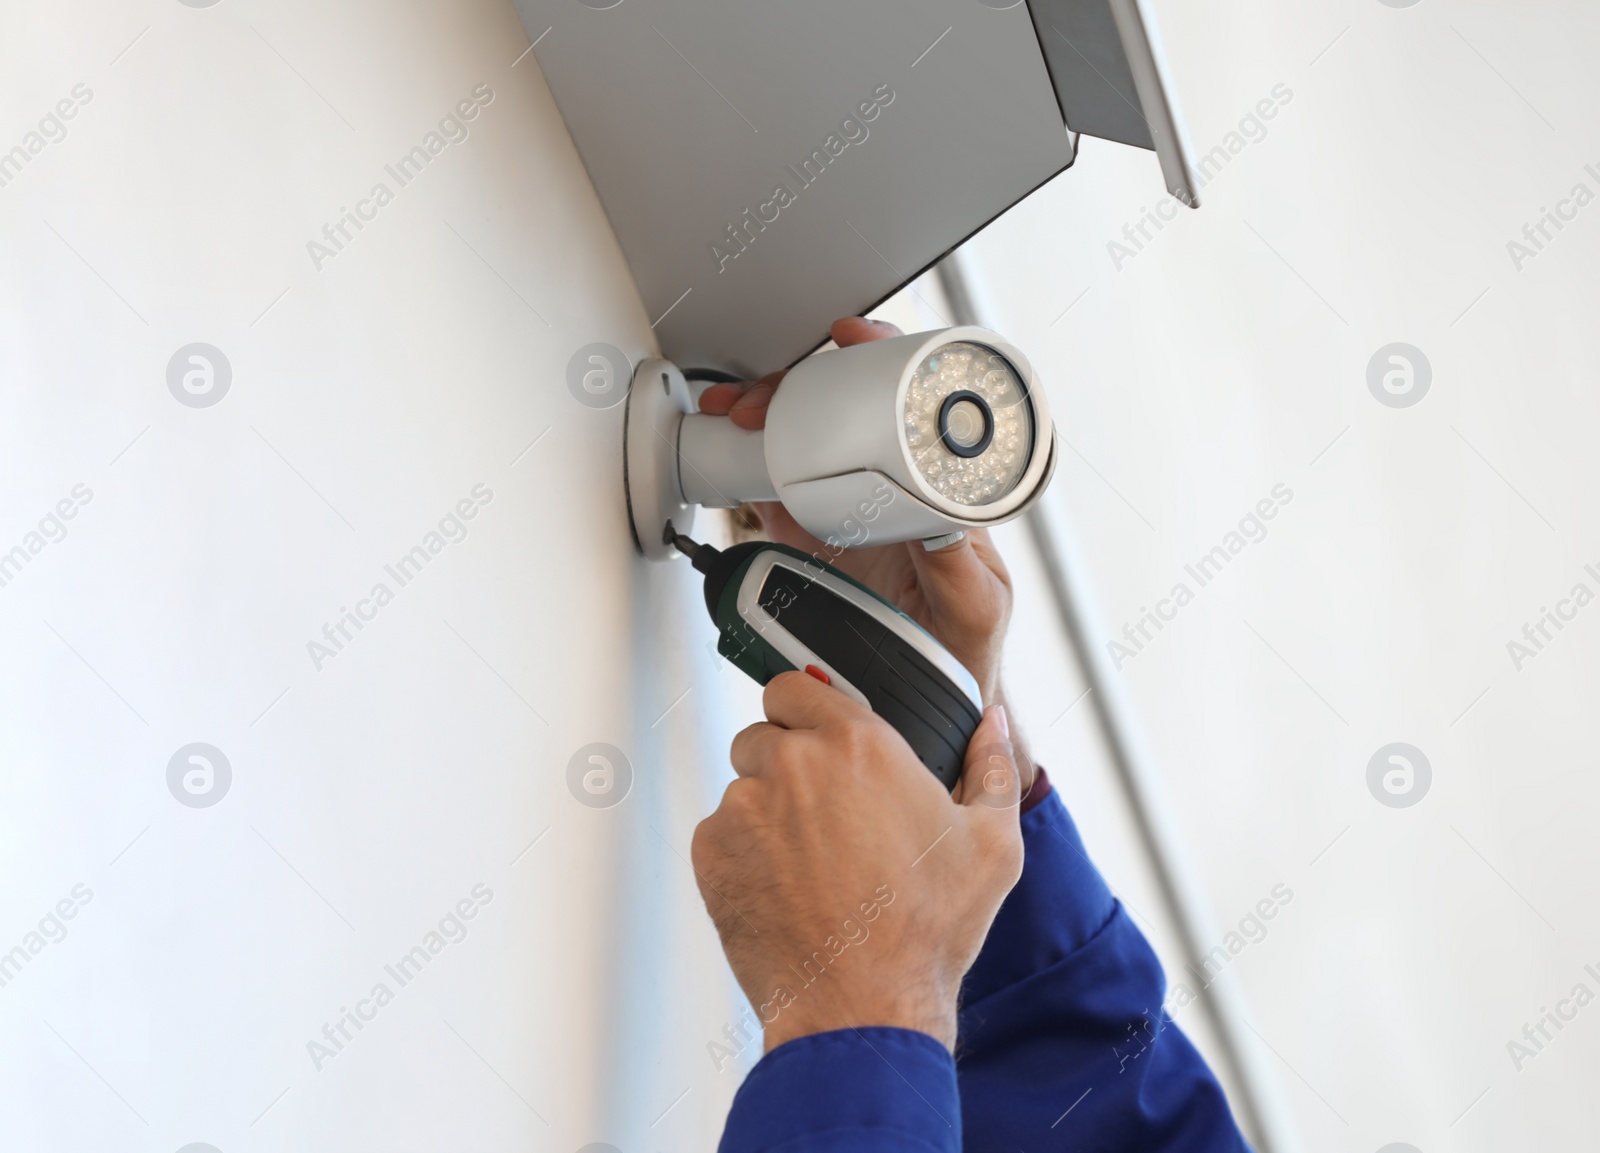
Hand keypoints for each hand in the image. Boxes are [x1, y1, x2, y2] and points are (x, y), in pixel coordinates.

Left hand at [691, 671, 1023, 1052]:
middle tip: (824, 815)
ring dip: (766, 811)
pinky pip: (720, 834)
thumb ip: (993, 766)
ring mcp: (744, 808)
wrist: (862, 1007)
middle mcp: (792, 764)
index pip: (795, 685)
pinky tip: (786, 889)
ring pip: (742, 787)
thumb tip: (991, 722)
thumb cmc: (925, 931)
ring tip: (811, 865)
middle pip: (764, 734)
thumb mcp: (992, 844)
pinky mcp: (711, 854)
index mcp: (857, 744)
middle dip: (787, 763)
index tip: (818, 737)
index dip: (806, 710)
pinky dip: (743, 854)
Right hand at [700, 319, 1019, 717]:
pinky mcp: (813, 538)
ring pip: (802, 442)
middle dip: (794, 387)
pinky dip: (747, 470)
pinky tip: (730, 455)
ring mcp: (849, 508)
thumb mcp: (975, 604)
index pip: (912, 401)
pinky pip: (775, 492)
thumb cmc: (965, 644)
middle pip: (842, 409)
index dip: (882, 358)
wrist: (926, 697)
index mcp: (938, 487)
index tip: (852, 341)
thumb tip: (936, 520)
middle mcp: (892, 485)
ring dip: (763, 421)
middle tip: (761, 398)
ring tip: (734, 417)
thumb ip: (958, 565)